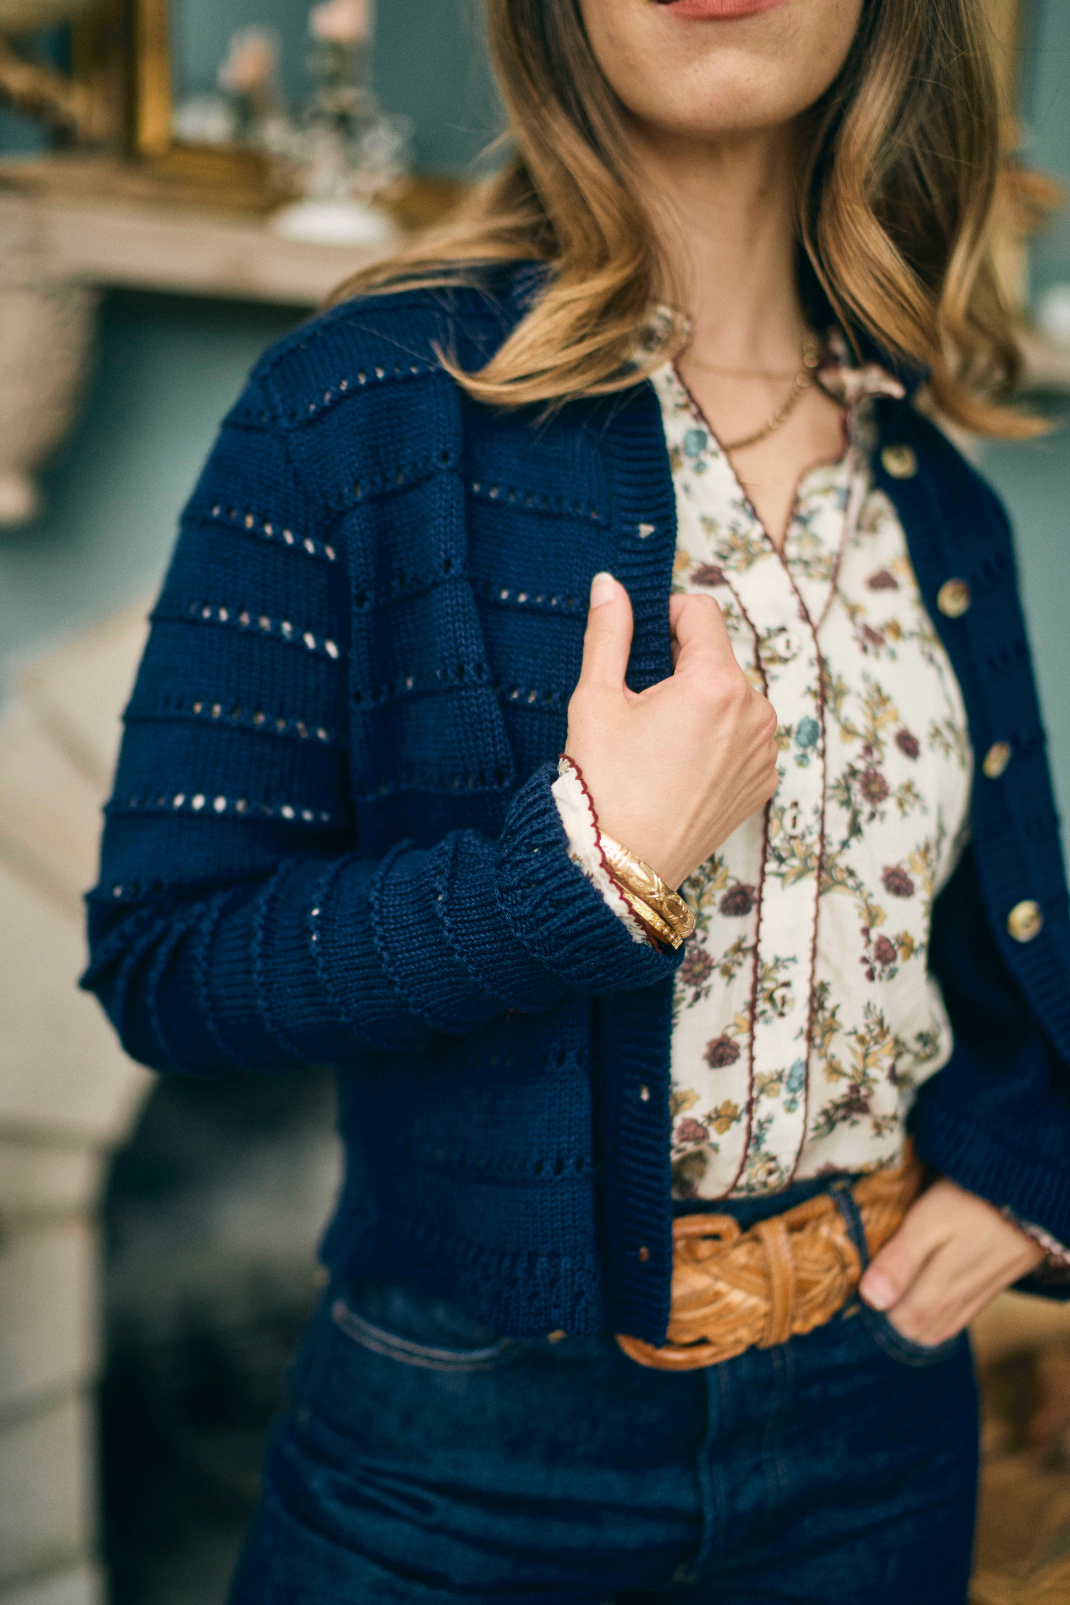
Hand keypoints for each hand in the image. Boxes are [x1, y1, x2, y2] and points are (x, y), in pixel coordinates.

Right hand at [564, 572, 779, 887]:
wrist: (619, 866)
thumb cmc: (602, 782)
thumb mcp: (596, 698)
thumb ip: (609, 633)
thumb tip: (609, 584)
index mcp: (716, 683)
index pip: (701, 613)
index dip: (667, 616)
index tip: (642, 641)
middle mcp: (755, 712)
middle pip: (718, 657)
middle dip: (682, 666)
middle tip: (640, 705)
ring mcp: (764, 751)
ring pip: (733, 698)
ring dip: (702, 702)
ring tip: (660, 742)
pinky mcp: (764, 782)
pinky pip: (744, 738)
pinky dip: (717, 739)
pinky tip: (680, 767)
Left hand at [859, 1177, 1044, 1345]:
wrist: (1030, 1188)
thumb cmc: (973, 1197)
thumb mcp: (930, 1219)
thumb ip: (901, 1260)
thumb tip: (871, 1299)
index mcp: (943, 1289)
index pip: (902, 1324)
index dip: (876, 1311)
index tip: (857, 1285)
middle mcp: (963, 1300)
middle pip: (921, 1330)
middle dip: (893, 1317)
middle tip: (871, 1286)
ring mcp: (982, 1293)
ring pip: (943, 1325)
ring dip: (917, 1316)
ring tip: (895, 1287)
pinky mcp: (996, 1282)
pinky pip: (963, 1313)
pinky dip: (941, 1310)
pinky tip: (929, 1288)